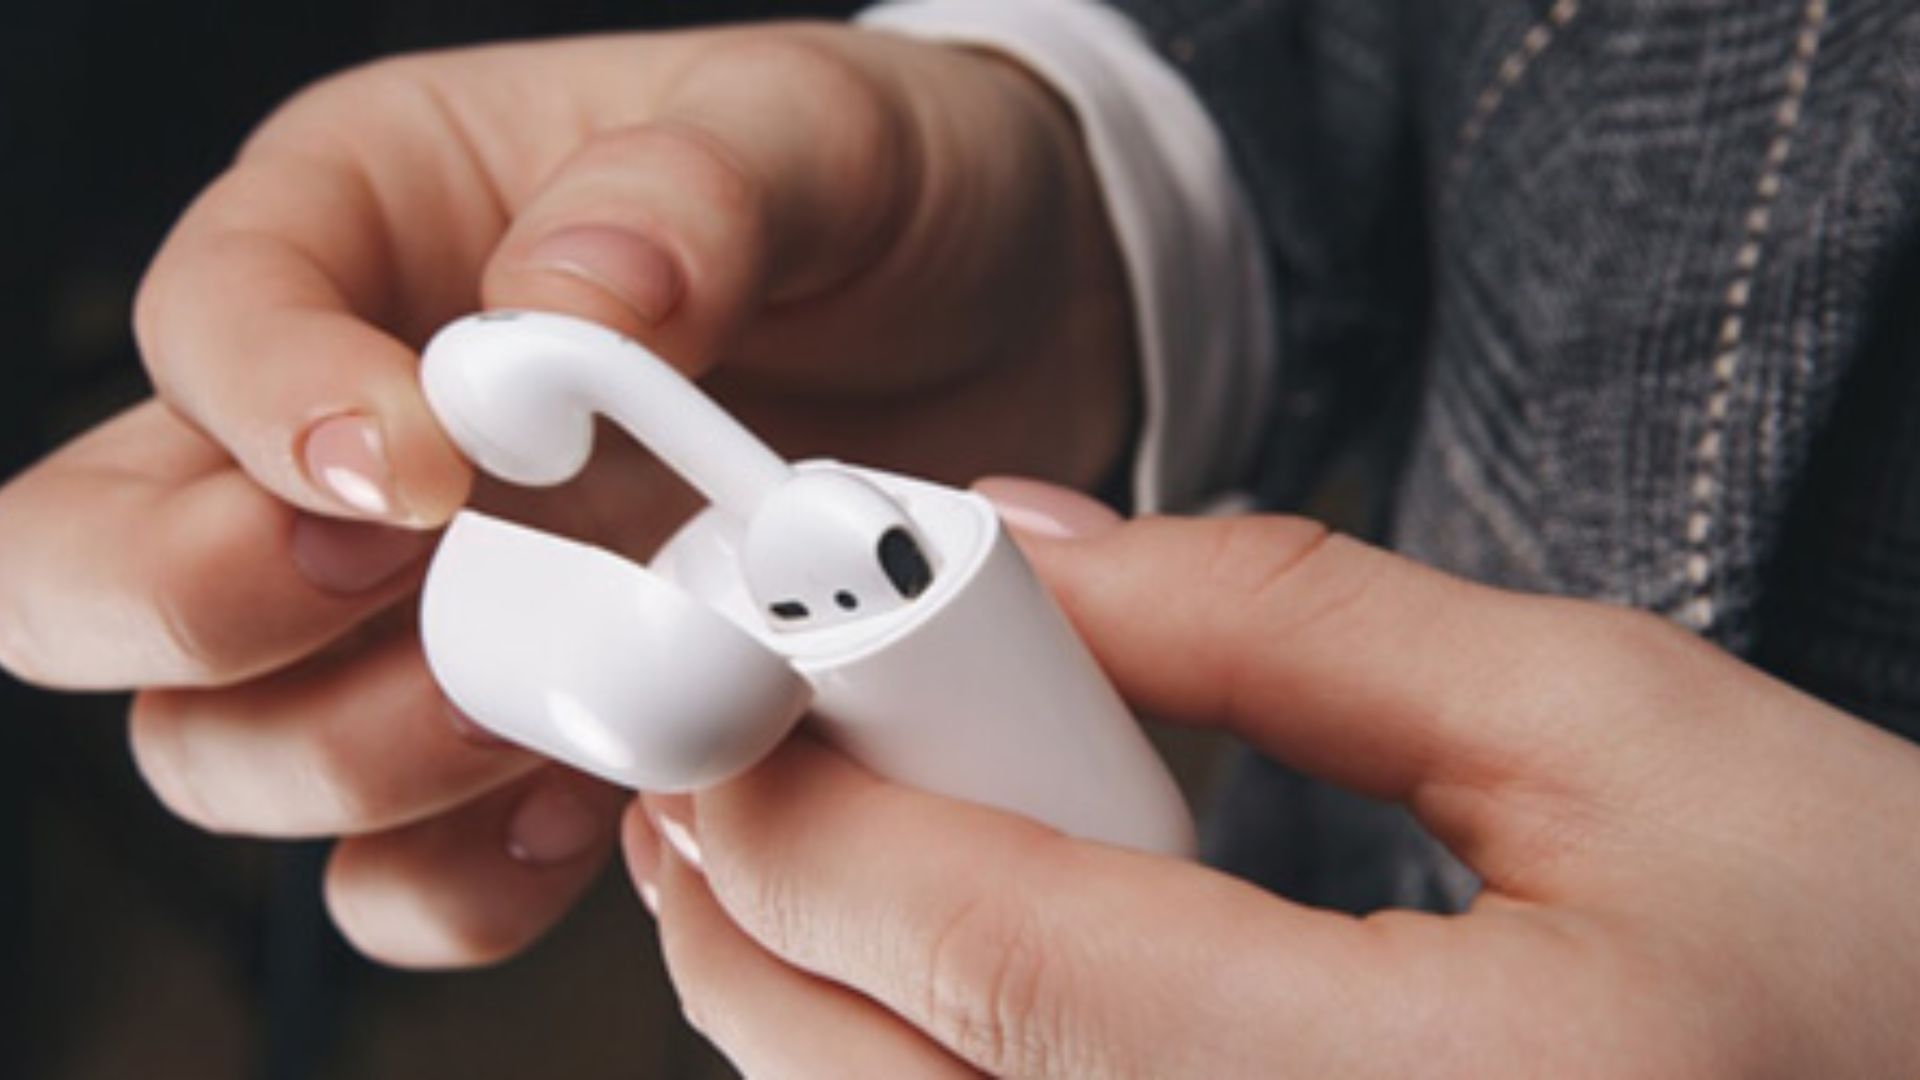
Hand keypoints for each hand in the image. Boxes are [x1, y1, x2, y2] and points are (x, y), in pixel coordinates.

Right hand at [0, 25, 1132, 966]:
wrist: (1006, 328)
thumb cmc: (879, 194)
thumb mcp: (814, 133)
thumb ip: (687, 197)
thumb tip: (569, 305)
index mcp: (370, 228)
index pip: (204, 319)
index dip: (268, 412)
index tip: (426, 470)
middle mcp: (350, 428)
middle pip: (94, 561)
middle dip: (207, 609)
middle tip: (423, 589)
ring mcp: (418, 604)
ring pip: (224, 743)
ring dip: (362, 760)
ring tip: (561, 697)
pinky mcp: (523, 731)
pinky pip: (403, 869)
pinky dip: (473, 876)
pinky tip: (602, 799)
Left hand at [630, 479, 1919, 1077]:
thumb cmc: (1877, 961)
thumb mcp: (1616, 727)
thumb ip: (1291, 621)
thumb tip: (1028, 551)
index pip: (1012, 965)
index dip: (830, 816)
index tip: (738, 694)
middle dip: (767, 925)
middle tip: (724, 774)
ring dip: (823, 1015)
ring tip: (812, 855)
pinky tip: (954, 984)